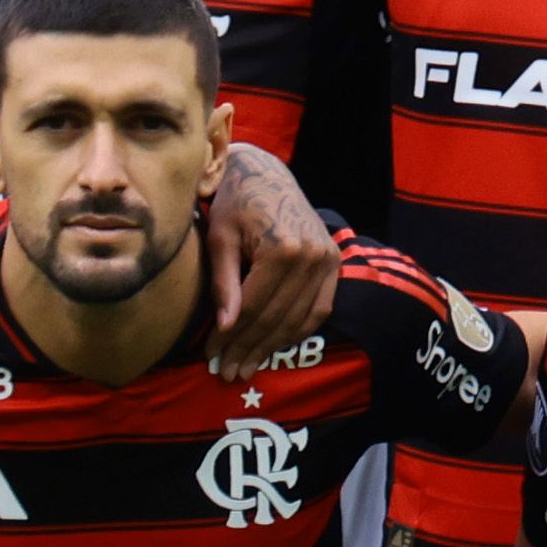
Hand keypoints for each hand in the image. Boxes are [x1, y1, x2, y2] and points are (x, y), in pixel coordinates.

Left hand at [200, 142, 337, 378]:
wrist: (266, 174)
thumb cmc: (234, 203)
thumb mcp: (219, 238)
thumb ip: (223, 282)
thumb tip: (225, 327)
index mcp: (282, 247)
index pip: (252, 307)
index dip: (230, 337)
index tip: (211, 356)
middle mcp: (311, 256)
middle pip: (275, 317)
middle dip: (248, 348)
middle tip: (227, 372)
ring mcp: (328, 259)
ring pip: (298, 319)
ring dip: (272, 347)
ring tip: (246, 366)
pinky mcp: (335, 262)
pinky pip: (319, 310)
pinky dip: (297, 331)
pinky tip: (275, 346)